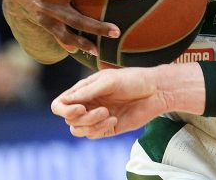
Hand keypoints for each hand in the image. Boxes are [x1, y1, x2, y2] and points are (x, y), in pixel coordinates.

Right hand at [51, 63, 204, 137]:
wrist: (155, 91)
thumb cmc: (133, 80)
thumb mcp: (108, 81)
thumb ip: (87, 91)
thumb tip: (66, 101)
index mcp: (84, 90)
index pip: (60, 104)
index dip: (64, 109)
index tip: (79, 108)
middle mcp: (87, 104)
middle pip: (68, 119)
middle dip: (82, 117)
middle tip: (102, 109)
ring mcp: (96, 117)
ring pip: (77, 130)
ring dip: (90, 124)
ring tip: (107, 114)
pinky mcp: (106, 128)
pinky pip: (92, 135)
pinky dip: (100, 129)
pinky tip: (114, 119)